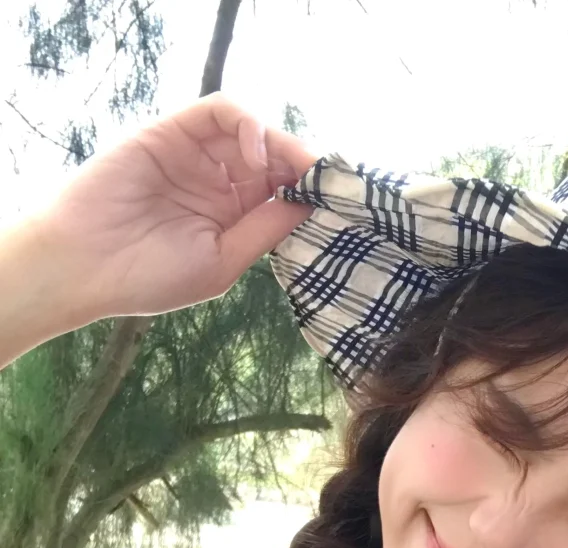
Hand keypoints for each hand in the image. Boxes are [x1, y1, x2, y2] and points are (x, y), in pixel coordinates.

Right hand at [32, 92, 316, 324]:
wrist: (87, 265)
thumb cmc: (150, 276)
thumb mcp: (223, 261)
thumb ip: (265, 229)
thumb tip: (310, 204)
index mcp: (233, 218)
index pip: (282, 193)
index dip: (310, 191)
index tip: (338, 199)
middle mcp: (218, 183)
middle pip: (274, 159)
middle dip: (303, 165)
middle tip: (326, 178)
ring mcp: (197, 155)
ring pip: (251, 131)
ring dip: (280, 144)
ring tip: (293, 167)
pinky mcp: (173, 131)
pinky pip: (219, 110)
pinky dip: (247, 123)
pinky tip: (257, 152)